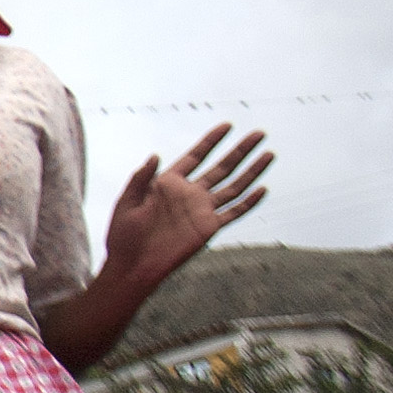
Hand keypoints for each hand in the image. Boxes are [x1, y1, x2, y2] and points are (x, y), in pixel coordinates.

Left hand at [100, 122, 270, 288]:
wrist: (132, 266)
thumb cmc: (123, 235)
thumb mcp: (126, 202)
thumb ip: (140, 178)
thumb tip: (156, 155)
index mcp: (169, 183)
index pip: (196, 156)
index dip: (212, 141)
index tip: (228, 126)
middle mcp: (189, 194)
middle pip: (221, 167)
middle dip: (240, 150)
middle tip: (259, 134)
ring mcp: (201, 210)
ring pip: (233, 186)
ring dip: (252, 171)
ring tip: (269, 154)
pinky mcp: (208, 228)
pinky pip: (233, 213)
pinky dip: (249, 202)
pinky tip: (263, 189)